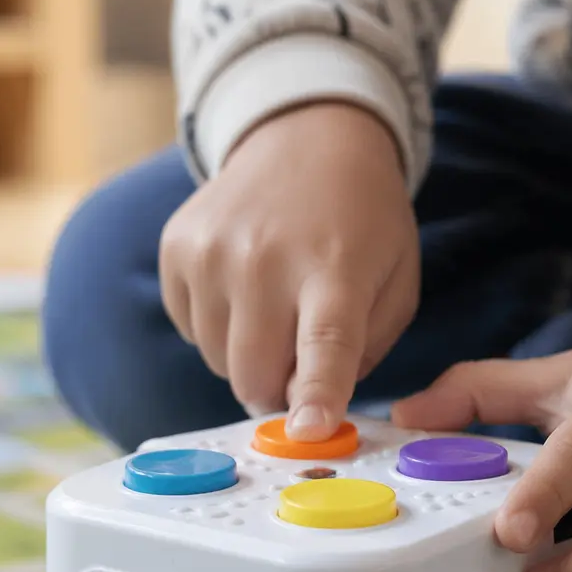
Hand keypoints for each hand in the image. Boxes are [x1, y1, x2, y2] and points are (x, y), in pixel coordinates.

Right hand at [159, 102, 419, 439]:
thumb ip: (363, 350)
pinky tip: (243, 286)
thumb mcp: (395, 282)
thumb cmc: (361, 224)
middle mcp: (265, 259)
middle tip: (299, 359)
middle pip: (255, 376)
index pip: (325, 343)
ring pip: (219, 362)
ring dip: (248, 357)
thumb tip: (308, 409)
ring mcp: (211, 251)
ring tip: (273, 307)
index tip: (308, 432)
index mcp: (336, 269)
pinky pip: (192, 330)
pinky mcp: (176, 249)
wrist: (305, 138)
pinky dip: (218, 327)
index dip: (317, 395)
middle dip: (277, 390)